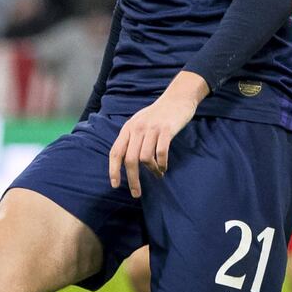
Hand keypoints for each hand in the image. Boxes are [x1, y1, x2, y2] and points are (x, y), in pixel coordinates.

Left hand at [109, 71, 208, 195]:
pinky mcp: (166, 130)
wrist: (177, 98)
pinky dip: (162, 163)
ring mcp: (152, 129)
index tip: (115, 185)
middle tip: (136, 193)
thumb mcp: (139, 123)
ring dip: (151, 171)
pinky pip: (161, 152)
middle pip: (130, 159)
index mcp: (128, 128)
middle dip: (132, 179)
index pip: (116, 152)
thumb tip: (126, 162)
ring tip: (158, 174)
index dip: (113, 170)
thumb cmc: (158, 114)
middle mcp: (137, 128)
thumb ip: (132, 139)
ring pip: (145, 158)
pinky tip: (164, 167)